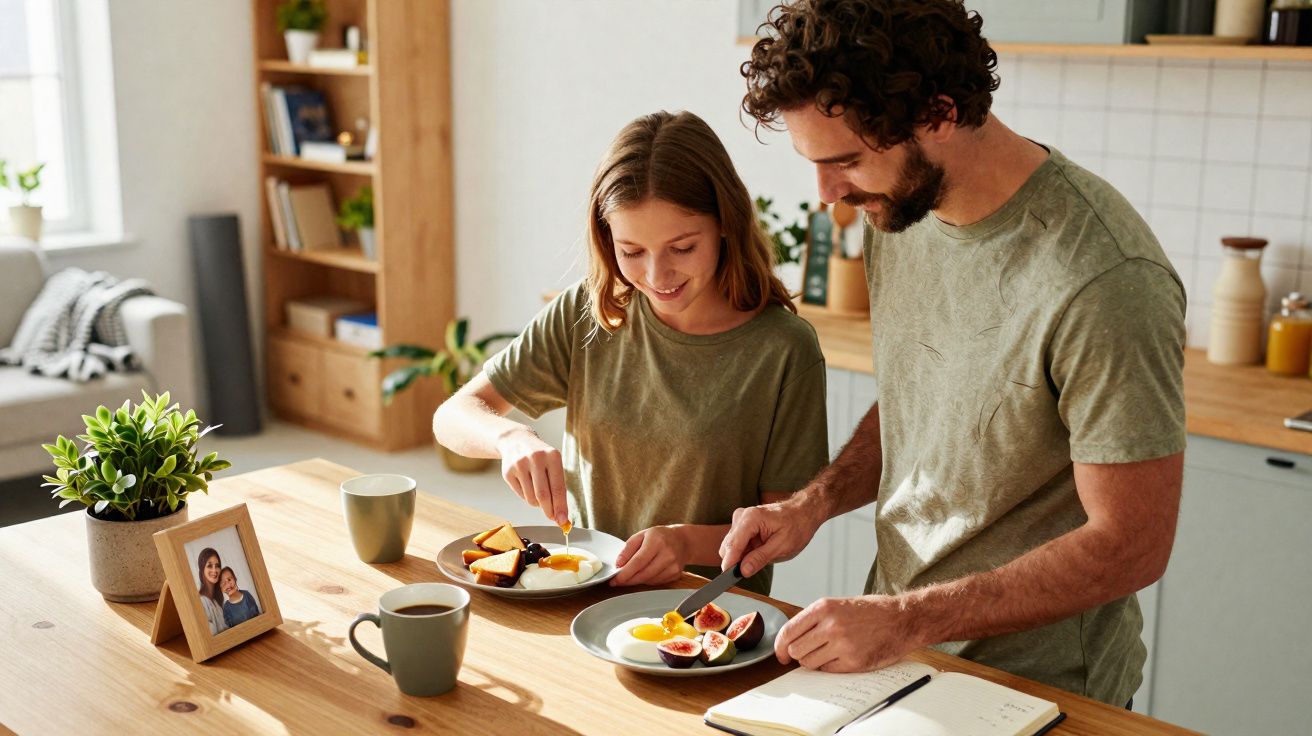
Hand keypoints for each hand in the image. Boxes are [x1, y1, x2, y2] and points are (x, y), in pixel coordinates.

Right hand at [495, 427, 566, 524]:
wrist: (516, 440)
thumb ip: (558, 487)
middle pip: (543, 495)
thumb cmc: (540, 456)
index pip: (558, 488)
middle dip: (549, 510)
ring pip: (531, 497)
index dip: (561, 507)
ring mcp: (520, 464)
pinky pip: (520, 495)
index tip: (563, 520)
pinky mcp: (508, 471)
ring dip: (537, 503)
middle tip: (552, 517)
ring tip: (538, 494)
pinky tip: (528, 486)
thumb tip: (561, 514)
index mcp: (552, 456)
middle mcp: (536, 459)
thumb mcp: (553, 464)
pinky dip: (527, 497)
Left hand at [610, 526, 687, 586]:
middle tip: (618, 581)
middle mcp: (667, 555)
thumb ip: (628, 549)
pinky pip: (656, 583)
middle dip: (628, 580)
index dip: (625, 573)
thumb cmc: (660, 536)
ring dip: (637, 580)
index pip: (638, 561)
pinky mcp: (675, 575)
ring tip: (633, 573)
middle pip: (643, 574)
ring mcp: (673, 566)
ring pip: (649, 580)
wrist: (682, 541)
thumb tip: (619, 564)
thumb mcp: (641, 535)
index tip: (615, 579)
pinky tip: (646, 572)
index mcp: (657, 542)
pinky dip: (647, 580)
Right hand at [719, 492, 825, 577]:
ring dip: (742, 556)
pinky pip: (737, 543)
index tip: (726, 580)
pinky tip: (759, 550)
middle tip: (753, 570)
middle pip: (728, 546)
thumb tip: (743, 570)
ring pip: (731, 546)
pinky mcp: (742, 524)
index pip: (733, 545)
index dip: (729, 564)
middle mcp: (742, 516)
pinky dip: (745, 551)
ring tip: (762, 555)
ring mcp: (740, 519)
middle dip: (737, 561)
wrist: (803, 512)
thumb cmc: (797, 525)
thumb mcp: (782, 546)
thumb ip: (760, 558)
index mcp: (751, 518)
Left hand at [775, 595, 923, 671]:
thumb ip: (814, 620)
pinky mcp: (854, 661)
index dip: (780, 646)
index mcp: (823, 607)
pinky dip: (830, 667)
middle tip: (807, 653)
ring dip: (814, 662)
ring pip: (809, 663)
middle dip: (798, 654)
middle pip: (796, 650)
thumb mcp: (838, 605)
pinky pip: (828, 670)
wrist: (902, 619)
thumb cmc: (870, 612)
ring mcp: (842, 644)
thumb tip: (790, 641)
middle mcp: (831, 625)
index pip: (789, 631)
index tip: (781, 654)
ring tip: (828, 653)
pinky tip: (841, 657)